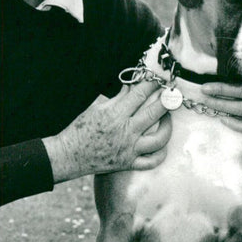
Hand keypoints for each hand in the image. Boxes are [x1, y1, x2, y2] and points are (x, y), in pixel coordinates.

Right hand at [44, 81, 171, 182]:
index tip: (161, 77)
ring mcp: (129, 149)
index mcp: (115, 114)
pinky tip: (162, 144)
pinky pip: (153, 161)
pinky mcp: (129, 163)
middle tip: (172, 93)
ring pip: (160, 138)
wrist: (69, 156)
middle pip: (155, 112)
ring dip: (167, 125)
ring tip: (167, 117)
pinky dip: (161, 153)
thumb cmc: (79, 130)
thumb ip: (117, 98)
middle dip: (167, 100)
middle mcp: (125, 132)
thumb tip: (131, 86)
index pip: (140, 94)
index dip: (153, 83)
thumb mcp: (96, 108)